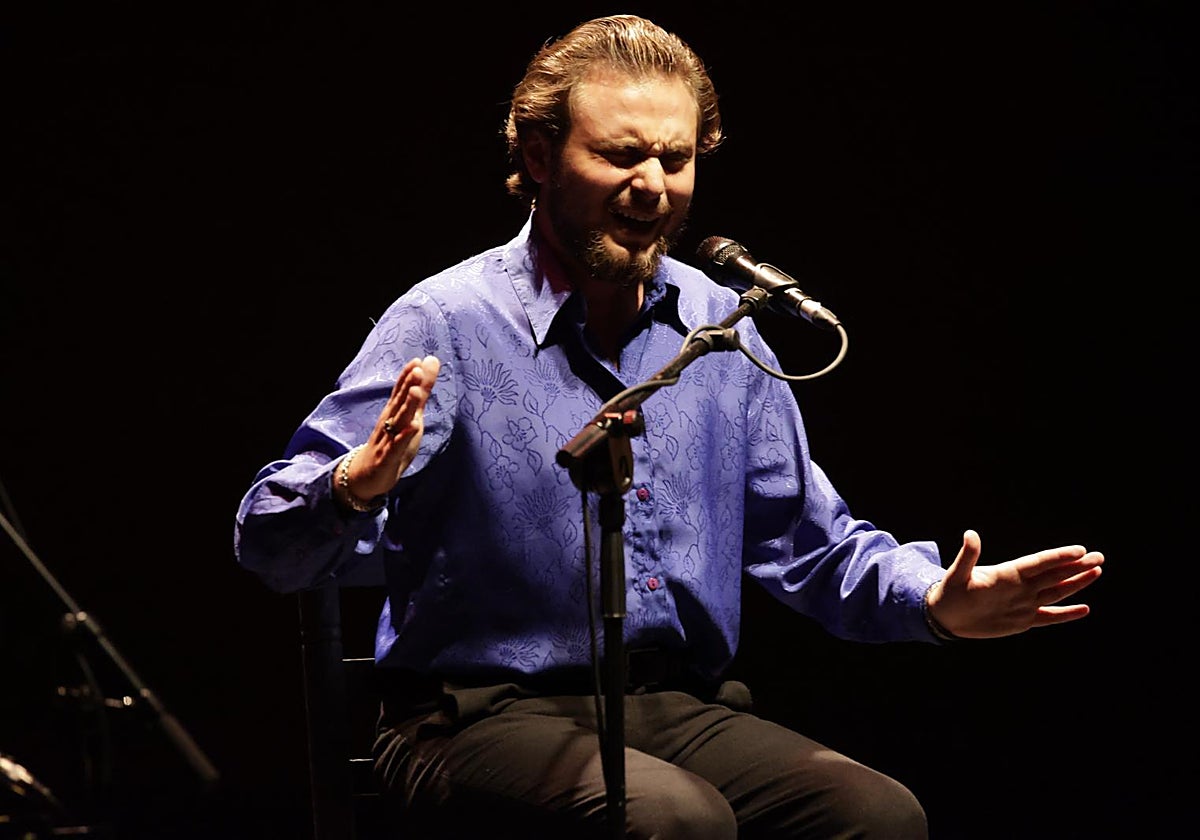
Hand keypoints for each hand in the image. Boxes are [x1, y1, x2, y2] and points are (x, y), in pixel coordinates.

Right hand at [345, 355, 440, 499]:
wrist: (367, 474)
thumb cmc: (392, 440)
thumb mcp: (411, 415)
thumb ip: (422, 391)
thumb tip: (430, 362)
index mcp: (394, 411)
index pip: (400, 390)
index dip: (408, 376)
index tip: (418, 360)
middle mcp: (389, 421)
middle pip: (399, 401)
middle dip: (408, 384)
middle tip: (417, 368)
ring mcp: (387, 438)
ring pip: (398, 420)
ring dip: (407, 406)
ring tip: (416, 391)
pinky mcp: (388, 457)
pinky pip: (397, 445)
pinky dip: (405, 436)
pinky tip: (414, 426)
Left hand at [925, 529, 1103, 638]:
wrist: (946, 616)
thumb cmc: (949, 593)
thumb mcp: (957, 575)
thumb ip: (967, 557)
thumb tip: (970, 534)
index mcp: (1008, 573)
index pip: (1039, 563)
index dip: (1059, 557)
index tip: (1080, 550)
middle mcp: (1021, 587)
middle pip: (1054, 575)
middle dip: (1077, 566)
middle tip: (1099, 556)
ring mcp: (1024, 603)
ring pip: (1056, 592)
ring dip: (1076, 583)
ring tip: (1097, 571)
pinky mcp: (1022, 620)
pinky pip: (1049, 617)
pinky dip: (1066, 615)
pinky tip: (1084, 609)